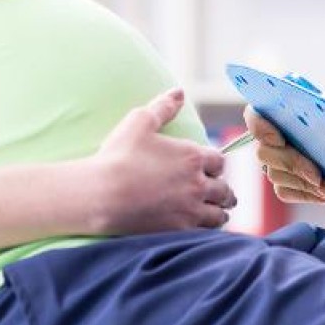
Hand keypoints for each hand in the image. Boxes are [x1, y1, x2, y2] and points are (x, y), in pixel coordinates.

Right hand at [91, 89, 236, 233]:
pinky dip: (206, 231)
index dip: (214, 165)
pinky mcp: (180, 231)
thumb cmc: (118, 156)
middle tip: (220, 194)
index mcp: (193, 156)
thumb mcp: (139, 121)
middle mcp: (198, 183)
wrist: (101, 195)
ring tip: (216, 213)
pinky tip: (200, 229)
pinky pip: (204, 233)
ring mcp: (191, 209)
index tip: (209, 168)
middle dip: (222, 190)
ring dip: (219, 212)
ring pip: (219, 214)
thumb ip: (163, 106)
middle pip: (224, 189)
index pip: (219, 161)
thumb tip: (179, 91)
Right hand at [246, 107, 324, 203]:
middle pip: (264, 153)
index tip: (280, 139)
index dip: (261, 128)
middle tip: (317, 176)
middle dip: (293, 165)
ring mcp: (272, 162)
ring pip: (275, 175)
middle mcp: (269, 138)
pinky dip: (306, 194)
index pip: (254, 117)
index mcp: (277, 114)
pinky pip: (285, 192)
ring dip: (304, 184)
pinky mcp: (281, 183)